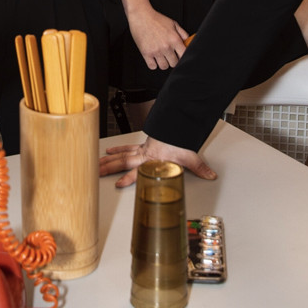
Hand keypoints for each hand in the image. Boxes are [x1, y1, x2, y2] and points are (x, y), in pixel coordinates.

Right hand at [99, 135, 216, 188]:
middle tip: (97, 170)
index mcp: (153, 161)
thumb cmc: (180, 141)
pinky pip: (127, 148)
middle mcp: (145, 156)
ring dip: (109, 159)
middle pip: (124, 161)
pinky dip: (118, 149)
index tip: (118, 183)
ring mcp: (142, 149)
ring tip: (97, 162)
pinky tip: (109, 150)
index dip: (127, 178)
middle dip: (110, 167)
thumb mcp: (190, 156)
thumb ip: (200, 168)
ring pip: (122, 155)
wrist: (176, 124)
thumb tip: (210, 175)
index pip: (137, 171)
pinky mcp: (143, 145)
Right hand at [126, 3, 189, 71]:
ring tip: (161, 56)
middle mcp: (166, 46)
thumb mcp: (173, 24)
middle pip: (174, 63)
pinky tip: (153, 57)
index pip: (183, 56)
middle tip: (169, 55)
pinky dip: (153, 63)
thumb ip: (182, 34)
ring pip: (164, 66)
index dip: (181, 56)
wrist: (141, 16)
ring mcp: (156, 51)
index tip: (179, 55)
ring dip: (163, 62)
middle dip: (172, 60)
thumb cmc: (156, 19)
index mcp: (174, 39)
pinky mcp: (146, 53)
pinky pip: (152, 66)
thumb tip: (188, 42)